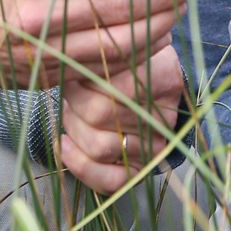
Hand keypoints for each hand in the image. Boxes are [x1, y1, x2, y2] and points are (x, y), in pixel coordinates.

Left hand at [58, 43, 183, 193]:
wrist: (150, 87)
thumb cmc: (125, 66)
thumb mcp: (119, 49)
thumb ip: (99, 53)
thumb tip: (65, 60)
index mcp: (165, 75)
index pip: (109, 79)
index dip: (81, 78)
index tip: (75, 72)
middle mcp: (165, 114)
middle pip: (99, 114)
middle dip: (74, 104)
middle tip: (71, 93)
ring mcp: (157, 145)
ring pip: (99, 148)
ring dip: (73, 130)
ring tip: (72, 114)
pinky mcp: (144, 168)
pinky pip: (110, 181)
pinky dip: (80, 166)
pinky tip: (64, 146)